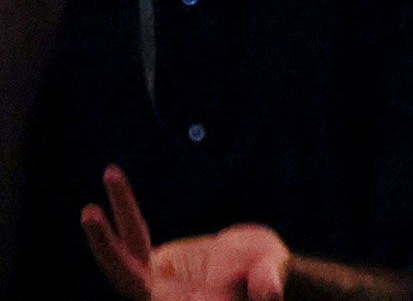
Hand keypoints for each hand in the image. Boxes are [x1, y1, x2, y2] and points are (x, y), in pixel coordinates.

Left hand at [83, 168, 293, 300]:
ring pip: (123, 250)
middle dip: (104, 243)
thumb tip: (271, 290)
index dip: (127, 271)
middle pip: (121, 272)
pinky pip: (134, 234)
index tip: (121, 247)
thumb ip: (269, 281)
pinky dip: (125, 211)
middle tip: (89, 213)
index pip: (143, 294)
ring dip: (109, 220)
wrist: (263, 272)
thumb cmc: (271, 275)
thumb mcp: (272, 275)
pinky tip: (115, 184)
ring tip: (110, 174)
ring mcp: (153, 279)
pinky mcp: (155, 262)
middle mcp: (158, 296)